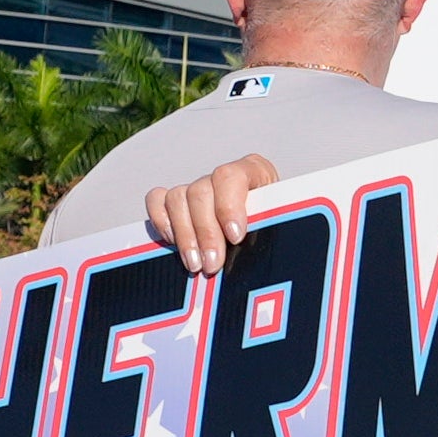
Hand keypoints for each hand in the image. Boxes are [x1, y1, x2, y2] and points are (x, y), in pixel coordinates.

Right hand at [144, 154, 280, 278]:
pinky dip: (161, 221)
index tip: (235, 236)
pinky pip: (157, 200)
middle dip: (205, 232)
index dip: (228, 206)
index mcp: (254, 172)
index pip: (230, 176)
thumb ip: (269, 229)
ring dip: (184, 235)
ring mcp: (198, 188)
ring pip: (177, 198)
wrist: (271, 235)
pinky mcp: (178, 202)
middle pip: (200, 192)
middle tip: (212, 264)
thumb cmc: (276, 230)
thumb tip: (257, 250)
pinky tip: (173, 242)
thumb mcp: (280, 226)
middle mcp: (222, 177)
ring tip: (195, 264)